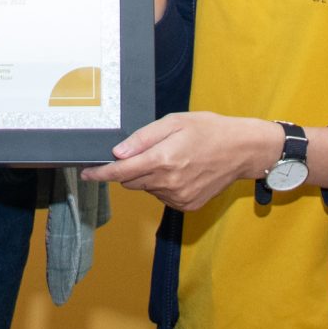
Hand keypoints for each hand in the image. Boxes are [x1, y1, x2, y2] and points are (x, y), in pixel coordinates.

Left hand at [81, 111, 280, 211]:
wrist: (242, 150)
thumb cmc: (208, 130)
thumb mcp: (174, 122)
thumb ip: (143, 138)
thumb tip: (117, 153)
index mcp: (163, 160)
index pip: (121, 172)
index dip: (100, 173)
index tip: (86, 173)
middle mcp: (169, 183)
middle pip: (131, 181)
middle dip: (130, 168)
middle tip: (150, 151)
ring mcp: (179, 197)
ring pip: (147, 189)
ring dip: (149, 176)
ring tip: (174, 158)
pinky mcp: (187, 205)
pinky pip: (162, 196)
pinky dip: (164, 185)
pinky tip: (182, 171)